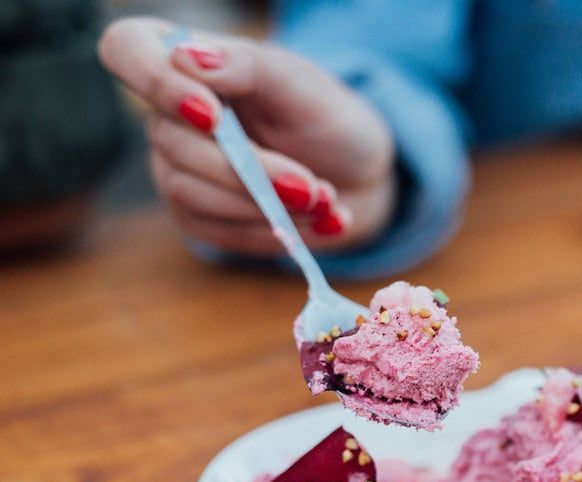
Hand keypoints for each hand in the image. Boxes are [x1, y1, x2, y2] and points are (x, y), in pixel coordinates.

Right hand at [99, 17, 396, 256]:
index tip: (213, 114)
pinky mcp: (197, 217)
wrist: (355, 173)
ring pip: (192, 194)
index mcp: (182, 59)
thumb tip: (188, 58)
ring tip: (323, 199)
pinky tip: (319, 220)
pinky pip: (221, 232)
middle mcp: (166, 114)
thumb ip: (247, 65)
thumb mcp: (297, 82)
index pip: (126, 49)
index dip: (157, 83)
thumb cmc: (321, 115)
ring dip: (266, 205)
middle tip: (311, 187)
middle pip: (174, 143)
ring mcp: (175, 169)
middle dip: (250, 171)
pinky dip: (276, 229)